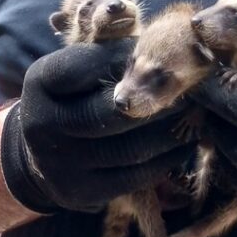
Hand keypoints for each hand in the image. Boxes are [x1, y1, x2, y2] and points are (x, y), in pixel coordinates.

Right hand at [0, 39, 193, 213]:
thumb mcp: (82, 63)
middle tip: (191, 87)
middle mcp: (41, 124)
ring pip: (130, 148)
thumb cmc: (78, 93)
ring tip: (195, 114)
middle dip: (160, 98)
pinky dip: (167, 159)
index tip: (158, 55)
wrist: (45, 152)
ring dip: (171, 130)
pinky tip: (184, 142)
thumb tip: (163, 42)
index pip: (91, 65)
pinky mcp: (81, 194)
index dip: (130, 60)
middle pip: (114, 111)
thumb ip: (114, 49)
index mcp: (41, 81)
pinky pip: (134, 176)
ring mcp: (59, 165)